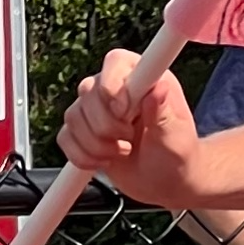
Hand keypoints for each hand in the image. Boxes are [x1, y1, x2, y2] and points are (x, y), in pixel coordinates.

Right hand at [59, 49, 207, 206]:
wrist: (167, 182)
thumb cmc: (178, 156)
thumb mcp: (176, 138)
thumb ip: (164, 114)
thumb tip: (159, 88)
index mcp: (144, 78)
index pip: (116, 62)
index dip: (113, 87)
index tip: (125, 114)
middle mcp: (117, 86)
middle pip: (88, 91)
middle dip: (107, 126)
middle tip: (130, 141)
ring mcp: (96, 108)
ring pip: (73, 116)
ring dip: (96, 144)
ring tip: (122, 152)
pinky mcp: (82, 130)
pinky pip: (65, 137)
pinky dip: (82, 156)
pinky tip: (104, 161)